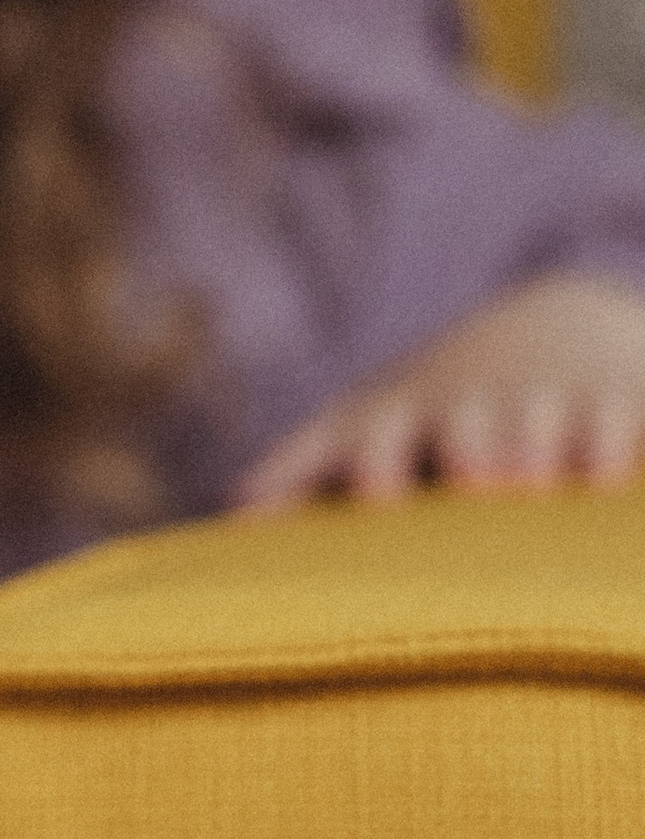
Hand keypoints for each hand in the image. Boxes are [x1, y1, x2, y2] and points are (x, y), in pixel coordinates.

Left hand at [236, 270, 644, 507]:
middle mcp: (473, 406)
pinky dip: (609, 449)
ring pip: (538, 425)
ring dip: (535, 451)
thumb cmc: (438, 401)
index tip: (376, 496)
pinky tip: (604, 482)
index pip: (381, 433)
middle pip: (466, 426)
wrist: (556, 324)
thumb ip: (302, 466)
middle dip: (469, 447)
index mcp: (404, 415)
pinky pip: (613, 424)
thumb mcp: (368, 418)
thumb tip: (232, 514)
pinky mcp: (610, 401)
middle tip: (473, 481)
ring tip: (532, 488)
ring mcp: (543, 400)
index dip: (378, 459)